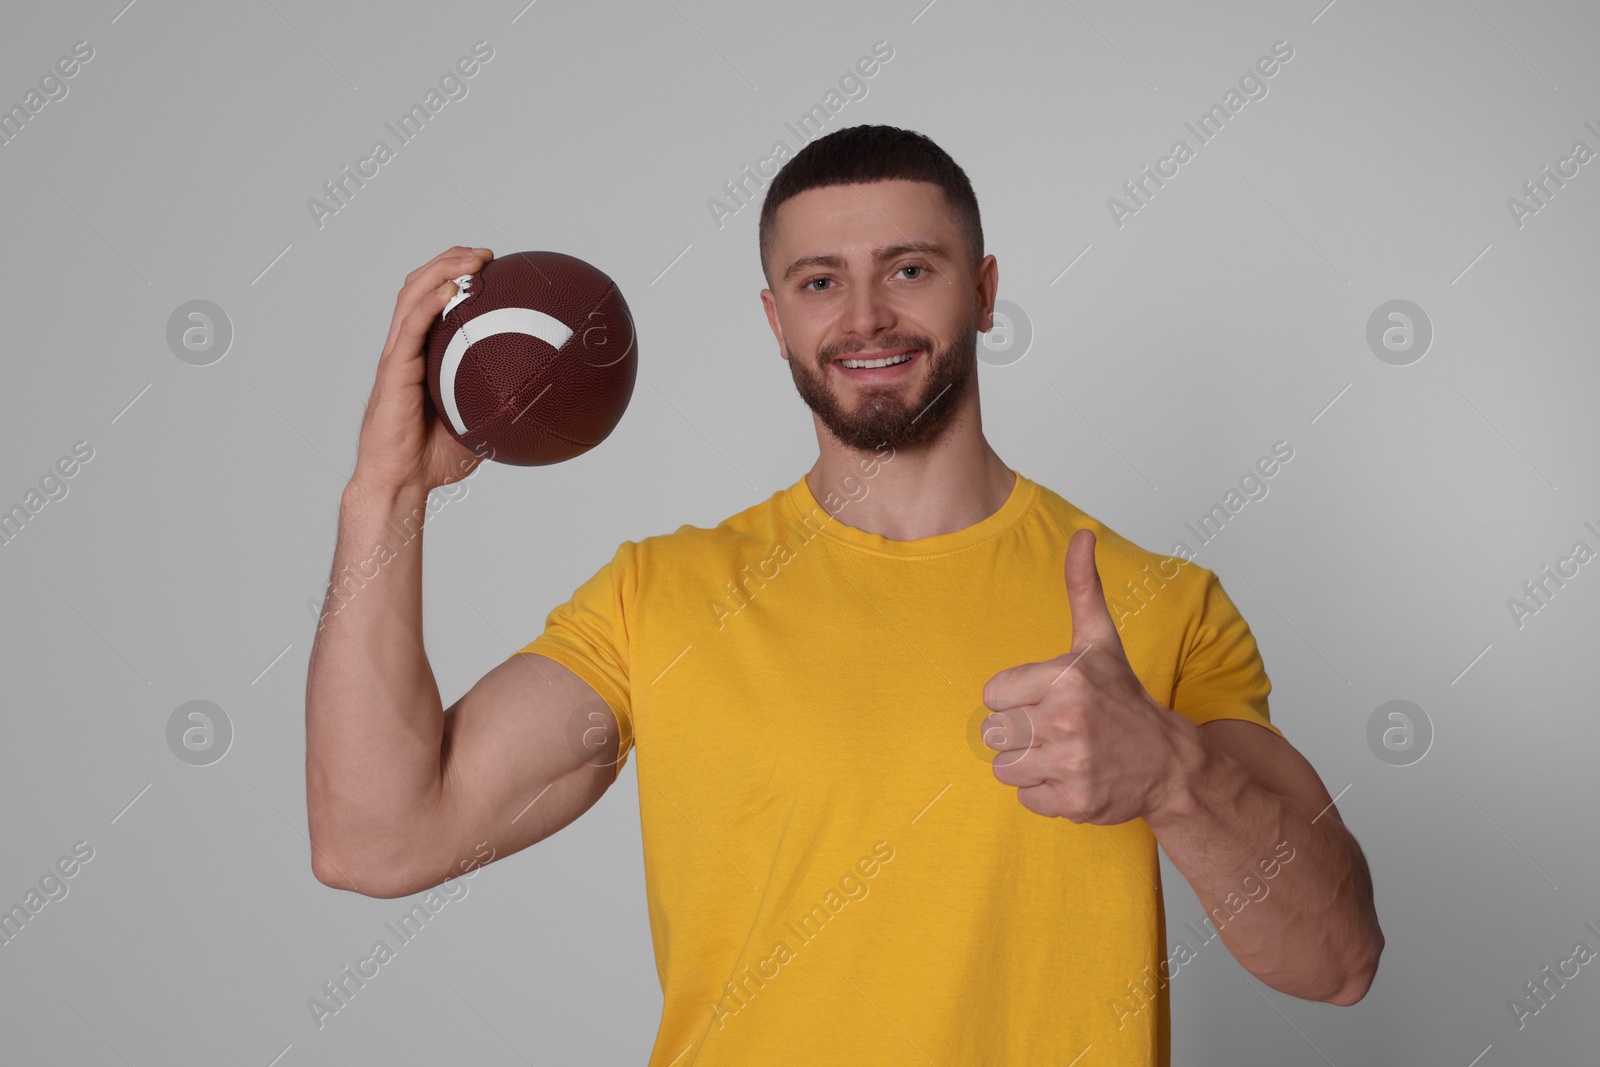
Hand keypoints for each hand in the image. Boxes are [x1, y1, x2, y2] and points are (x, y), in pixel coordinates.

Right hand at [351, 246, 494, 496]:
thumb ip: (502, 405)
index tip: (492, 267)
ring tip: (473, 259)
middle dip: (450, 261)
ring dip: (442, 270)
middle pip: (421, 286)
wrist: (401, 482)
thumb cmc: (435, 459)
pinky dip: (430, 302)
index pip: (434, 303)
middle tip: (486, 254)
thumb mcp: (480, 425)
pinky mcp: (393, 370)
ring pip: (413, 296)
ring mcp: (398, 356)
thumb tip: (548, 401)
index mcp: (424, 356)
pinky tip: (452, 291)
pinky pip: (411, 327)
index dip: (457, 277)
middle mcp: (407, 348)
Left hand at [979, 528, 1197, 823]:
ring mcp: (1072, 763)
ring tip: (1061, 751)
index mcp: (1065, 677)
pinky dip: (1044, 792)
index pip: (992, 694)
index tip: (1045, 697)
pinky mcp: (1075, 801)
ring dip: (1028, 763)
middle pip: (992, 732)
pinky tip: (1071, 776)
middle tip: (1053, 727)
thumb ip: (1083, 587)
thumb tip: (1082, 533)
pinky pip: (1026, 798)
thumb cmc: (1124, 699)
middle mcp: (1067, 720)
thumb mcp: (1100, 640)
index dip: (1014, 697)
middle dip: (1018, 731)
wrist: (1169, 762)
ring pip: (1004, 767)